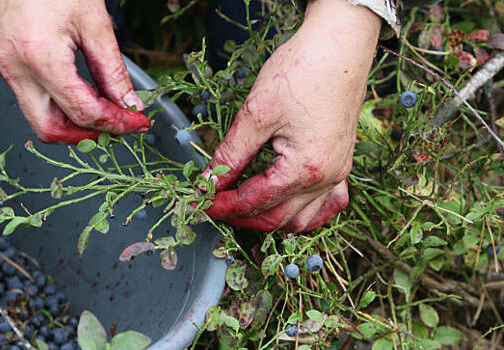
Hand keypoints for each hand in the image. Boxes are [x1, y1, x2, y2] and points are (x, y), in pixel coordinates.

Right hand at [0, 0, 149, 143]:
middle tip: (118, 128)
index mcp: (39, 57)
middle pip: (49, 129)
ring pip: (39, 119)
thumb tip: (128, 104)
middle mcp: (16, 68)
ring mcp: (7, 68)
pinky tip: (85, 97)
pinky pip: (34, 101)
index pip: (82, 111)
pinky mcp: (8, 64)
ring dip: (74, 125)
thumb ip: (112, 71)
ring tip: (105, 113)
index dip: (115, 123)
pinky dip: (61, 108)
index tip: (137, 123)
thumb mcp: (96, 24)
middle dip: (87, 135)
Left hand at [203, 0, 380, 231]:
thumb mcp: (256, 113)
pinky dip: (305, 212)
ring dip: (270, 219)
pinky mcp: (341, 162)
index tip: (200, 201)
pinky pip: (327, 203)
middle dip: (241, 216)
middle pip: (276, 218)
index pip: (255, 202)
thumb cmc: (302, 71)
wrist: (339, 44)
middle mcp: (326, 178)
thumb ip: (231, 153)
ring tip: (243, 207)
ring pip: (302, 219)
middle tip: (214, 204)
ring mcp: (338, 172)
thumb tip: (210, 181)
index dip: (222, 204)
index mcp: (304, 169)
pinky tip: (288, 205)